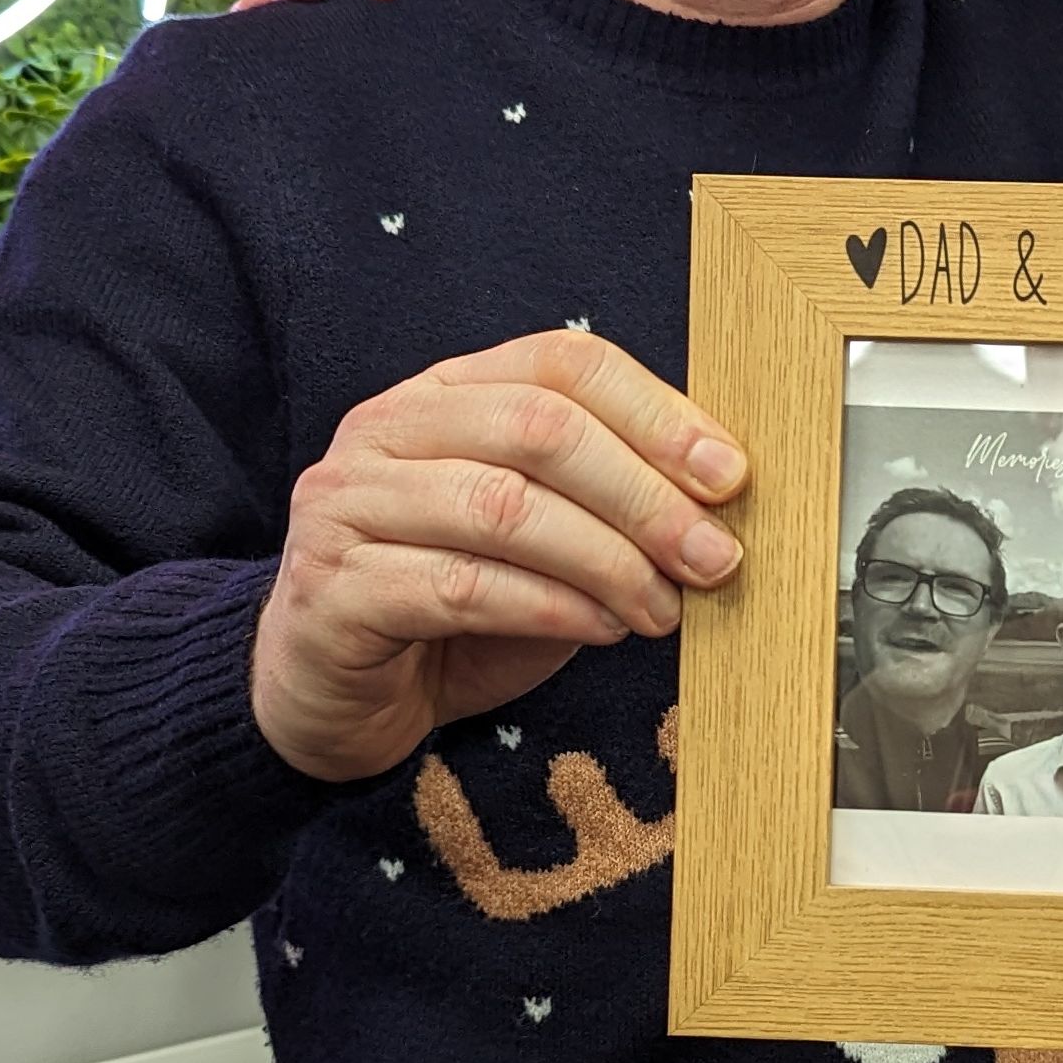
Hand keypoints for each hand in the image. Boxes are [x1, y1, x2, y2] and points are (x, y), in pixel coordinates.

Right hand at [253, 331, 745, 782]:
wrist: (335, 699)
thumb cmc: (453, 612)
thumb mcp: (546, 543)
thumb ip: (611, 507)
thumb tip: (722, 504)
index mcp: (447, 394)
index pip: (563, 363)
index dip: (658, 415)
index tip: (730, 478)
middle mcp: (388, 430)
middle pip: (540, 428)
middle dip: (645, 496)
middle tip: (713, 558)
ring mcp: (348, 506)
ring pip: (503, 507)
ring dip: (607, 561)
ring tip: (661, 608)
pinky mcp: (332, 592)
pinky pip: (462, 587)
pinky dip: (551, 608)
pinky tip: (602, 630)